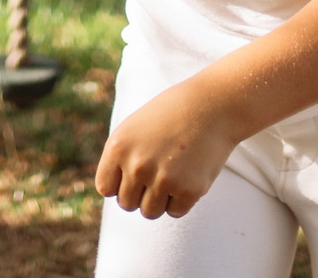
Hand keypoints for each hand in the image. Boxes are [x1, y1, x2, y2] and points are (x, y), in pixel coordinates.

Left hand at [94, 80, 241, 219]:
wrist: (211, 106)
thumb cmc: (170, 116)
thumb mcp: (133, 128)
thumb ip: (118, 160)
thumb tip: (112, 194)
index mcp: (118, 147)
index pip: (105, 188)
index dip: (120, 182)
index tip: (134, 170)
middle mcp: (137, 165)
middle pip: (127, 204)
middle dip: (140, 193)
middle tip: (157, 171)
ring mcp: (163, 179)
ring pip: (150, 212)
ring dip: (159, 200)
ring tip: (171, 174)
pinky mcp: (189, 190)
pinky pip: (175, 212)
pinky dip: (180, 200)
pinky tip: (188, 175)